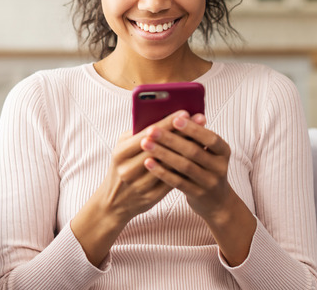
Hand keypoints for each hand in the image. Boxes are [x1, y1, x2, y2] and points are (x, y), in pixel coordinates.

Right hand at [71, 110, 193, 265]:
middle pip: (161, 148)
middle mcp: (129, 170)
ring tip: (203, 137)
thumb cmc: (121, 167)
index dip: (167, 122)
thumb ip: (137, 133)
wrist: (113, 203)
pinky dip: (185, 167)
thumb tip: (163, 116)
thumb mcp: (121, 149)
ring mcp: (140, 185)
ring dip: (188, 149)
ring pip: (170, 165)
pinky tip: (197, 157)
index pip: (147, 134)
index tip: (184, 112)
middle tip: (200, 120)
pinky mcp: (151, 197)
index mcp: (120, 153)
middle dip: (182, 132)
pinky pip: (172, 180)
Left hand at [139, 111, 233, 220]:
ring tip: (146, 144)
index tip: (175, 119)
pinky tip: (149, 163)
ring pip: (184, 166)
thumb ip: (196, 137)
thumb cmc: (206, 168)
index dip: (193, 129)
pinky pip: (177, 182)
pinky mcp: (197, 195)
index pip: (210, 138)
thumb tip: (176, 115)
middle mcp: (219, 167)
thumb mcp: (208, 153)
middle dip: (171, 139)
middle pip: (194, 151)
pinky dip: (162, 171)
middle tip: (152, 130)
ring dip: (163, 153)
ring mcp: (209, 182)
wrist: (217, 202)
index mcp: (223, 151)